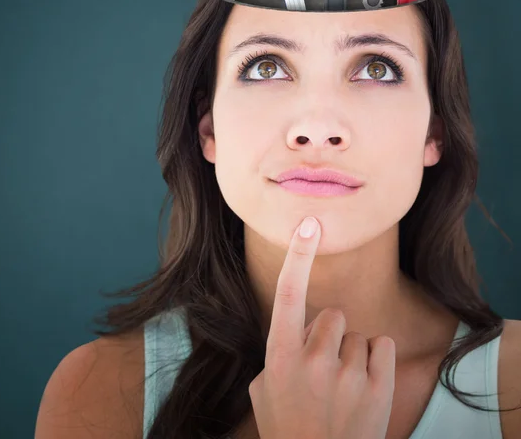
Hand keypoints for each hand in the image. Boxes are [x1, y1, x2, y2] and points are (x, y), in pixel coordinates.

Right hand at [248, 216, 395, 438]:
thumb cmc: (286, 429)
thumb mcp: (263, 389)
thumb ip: (278, 352)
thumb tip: (299, 330)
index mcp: (281, 356)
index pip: (288, 294)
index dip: (298, 256)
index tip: (309, 225)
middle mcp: (315, 360)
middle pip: (332, 315)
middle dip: (328, 335)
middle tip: (322, 368)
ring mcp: (349, 375)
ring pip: (356, 334)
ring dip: (350, 354)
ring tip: (341, 389)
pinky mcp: (379, 387)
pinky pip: (380, 344)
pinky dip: (374, 359)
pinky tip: (363, 386)